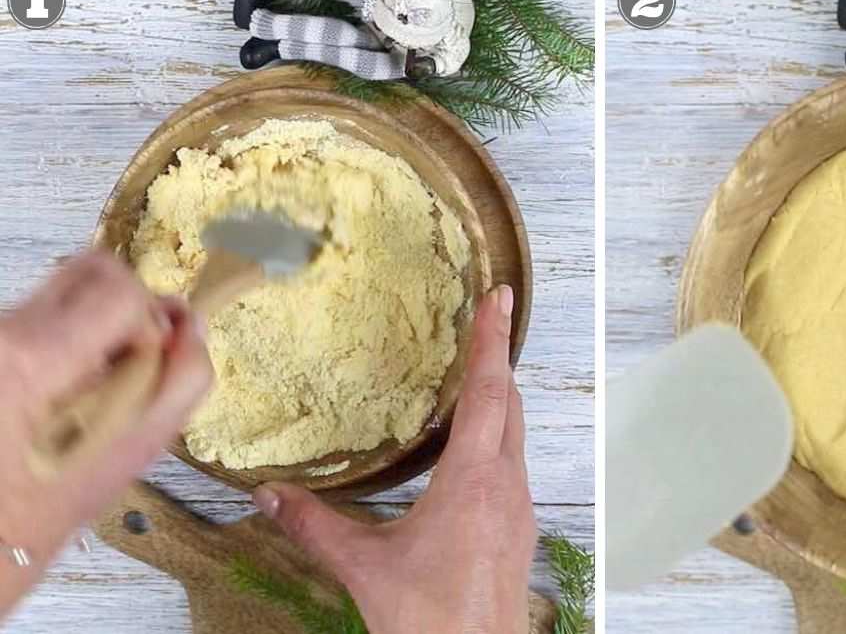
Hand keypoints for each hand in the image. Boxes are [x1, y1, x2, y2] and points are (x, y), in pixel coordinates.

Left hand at [0, 251, 211, 617]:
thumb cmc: (39, 517)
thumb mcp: (130, 456)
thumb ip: (181, 382)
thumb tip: (193, 325)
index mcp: (32, 359)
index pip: (120, 288)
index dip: (150, 322)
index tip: (146, 366)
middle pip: (89, 270)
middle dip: (127, 308)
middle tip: (132, 360)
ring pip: (65, 296)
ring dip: (95, 331)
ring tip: (94, 390)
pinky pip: (39, 323)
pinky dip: (64, 348)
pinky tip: (61, 400)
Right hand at [252, 284, 535, 633]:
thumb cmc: (428, 618)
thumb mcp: (364, 567)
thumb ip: (315, 526)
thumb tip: (269, 494)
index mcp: (473, 480)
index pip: (487, 392)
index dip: (491, 340)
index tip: (501, 297)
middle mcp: (507, 485)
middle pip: (510, 405)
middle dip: (496, 362)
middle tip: (483, 326)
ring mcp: (521, 508)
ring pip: (516, 436)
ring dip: (498, 403)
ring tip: (473, 381)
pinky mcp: (521, 529)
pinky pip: (514, 466)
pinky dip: (498, 440)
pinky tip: (472, 453)